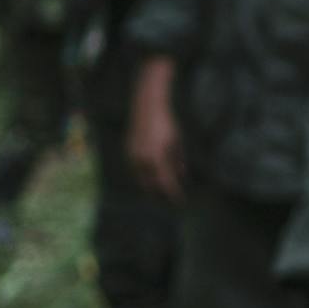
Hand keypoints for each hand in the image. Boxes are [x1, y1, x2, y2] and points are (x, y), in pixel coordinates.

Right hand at [128, 62, 185, 202]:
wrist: (146, 107)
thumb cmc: (166, 123)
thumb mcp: (176, 141)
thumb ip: (178, 160)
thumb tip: (181, 175)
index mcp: (156, 158)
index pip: (166, 182)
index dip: (173, 193)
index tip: (180, 200)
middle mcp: (142, 160)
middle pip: (151, 184)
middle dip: (160, 192)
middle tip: (170, 198)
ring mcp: (132, 156)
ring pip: (141, 178)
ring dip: (151, 184)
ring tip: (161, 189)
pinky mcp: (127, 151)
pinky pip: (135, 169)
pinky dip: (144, 175)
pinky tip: (151, 176)